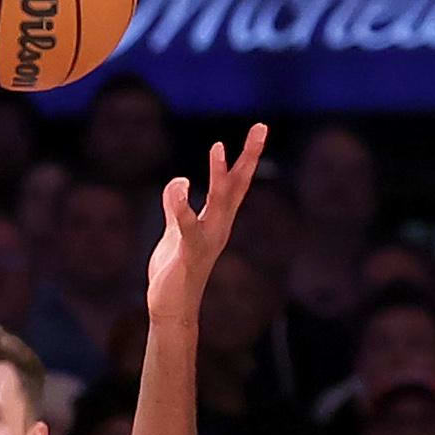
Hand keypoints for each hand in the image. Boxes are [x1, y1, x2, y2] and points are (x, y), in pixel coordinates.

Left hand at [141, 123, 272, 341]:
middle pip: (237, 185)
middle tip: (262, 127)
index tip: (260, 130)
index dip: (247, 156)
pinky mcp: (189, 252)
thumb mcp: (176, 230)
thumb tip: (181, 180)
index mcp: (218, 220)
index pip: (236, 183)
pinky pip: (188, 226)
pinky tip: (181, 185)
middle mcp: (219, 226)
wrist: (172, 306)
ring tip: (219, 147)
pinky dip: (183, 206)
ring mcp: (207, 239)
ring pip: (218, 202)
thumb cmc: (176, 269)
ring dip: (219, 175)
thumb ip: (177, 205)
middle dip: (249, 156)